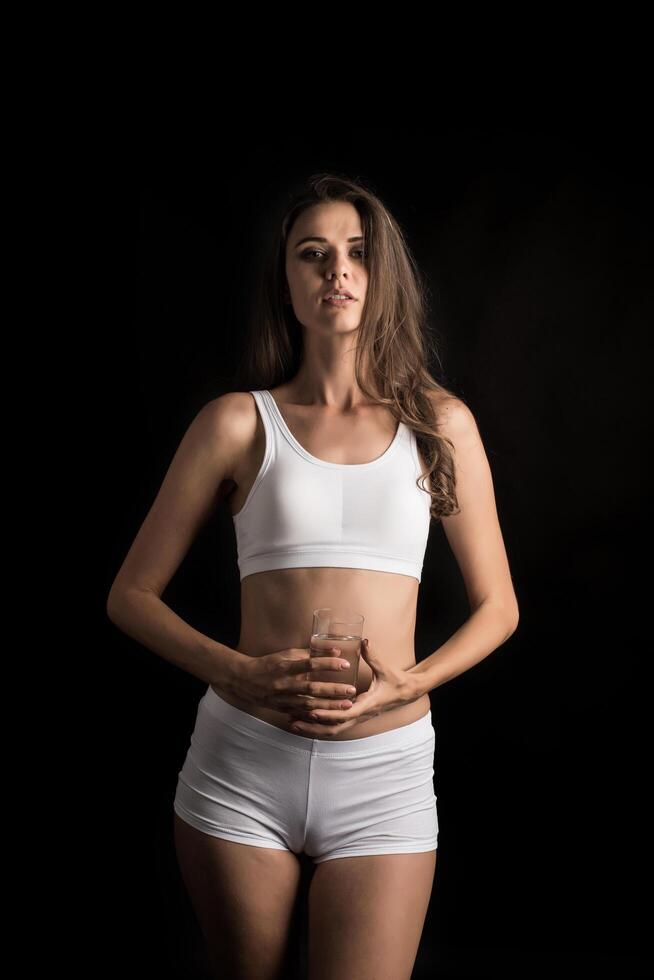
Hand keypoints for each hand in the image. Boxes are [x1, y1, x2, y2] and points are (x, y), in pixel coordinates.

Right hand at [212, 645, 357, 714]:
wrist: (244, 681)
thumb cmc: (269, 664)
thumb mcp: (285, 654)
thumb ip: (308, 653)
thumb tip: (334, 651)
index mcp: (285, 666)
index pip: (310, 664)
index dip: (328, 664)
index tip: (345, 664)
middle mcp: (284, 684)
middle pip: (312, 688)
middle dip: (333, 690)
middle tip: (352, 690)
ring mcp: (283, 699)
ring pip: (309, 704)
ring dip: (329, 706)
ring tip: (347, 705)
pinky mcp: (282, 709)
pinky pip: (302, 714)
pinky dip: (316, 716)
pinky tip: (331, 717)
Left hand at [287, 638, 423, 736]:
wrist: (408, 692)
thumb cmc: (397, 680)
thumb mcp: (386, 668)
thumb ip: (373, 655)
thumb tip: (364, 641)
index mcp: (367, 705)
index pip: (344, 713)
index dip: (327, 713)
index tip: (311, 710)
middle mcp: (361, 715)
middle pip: (334, 728)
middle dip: (313, 726)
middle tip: (293, 722)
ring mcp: (358, 717)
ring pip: (334, 729)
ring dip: (314, 728)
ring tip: (294, 724)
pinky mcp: (356, 715)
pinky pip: (337, 724)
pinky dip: (321, 724)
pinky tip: (308, 719)